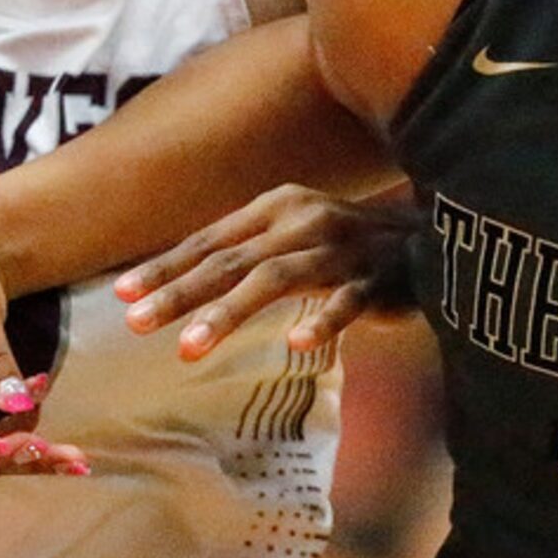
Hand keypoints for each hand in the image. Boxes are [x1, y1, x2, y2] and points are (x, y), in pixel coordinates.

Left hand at [114, 185, 418, 359]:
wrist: (435, 240)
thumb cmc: (351, 249)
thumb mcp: (294, 238)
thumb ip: (249, 254)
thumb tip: (185, 283)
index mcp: (277, 208)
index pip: (209, 241)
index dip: (166, 266)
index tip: (121, 294)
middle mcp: (303, 220)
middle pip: (230, 260)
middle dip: (179, 292)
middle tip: (135, 322)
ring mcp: (342, 249)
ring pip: (276, 279)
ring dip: (229, 313)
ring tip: (189, 348)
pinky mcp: (381, 279)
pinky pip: (347, 301)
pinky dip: (321, 320)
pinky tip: (295, 344)